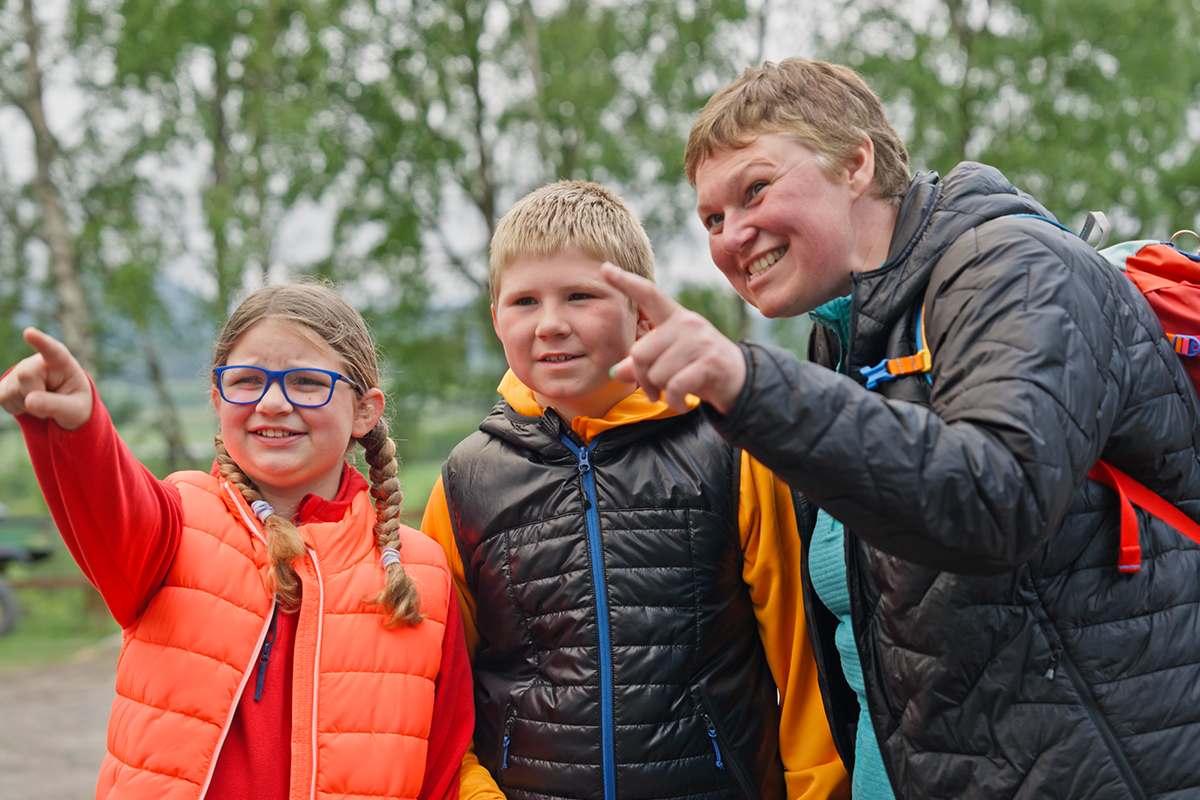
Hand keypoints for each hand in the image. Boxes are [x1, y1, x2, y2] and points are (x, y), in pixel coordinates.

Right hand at [0, 328, 93, 429]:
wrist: (63, 407)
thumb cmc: (73, 403)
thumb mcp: (75, 409)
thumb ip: (56, 405)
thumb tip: (29, 401)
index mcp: (62, 363)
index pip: (52, 350)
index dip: (40, 341)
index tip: (29, 332)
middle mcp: (37, 362)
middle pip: (25, 375)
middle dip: (35, 396)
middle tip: (52, 402)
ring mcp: (19, 371)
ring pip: (13, 390)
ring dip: (28, 406)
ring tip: (43, 402)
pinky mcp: (5, 383)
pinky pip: (3, 400)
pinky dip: (17, 409)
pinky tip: (29, 404)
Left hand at [602, 263, 746, 413]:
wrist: (738, 380)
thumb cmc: (697, 367)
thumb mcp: (668, 361)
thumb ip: (642, 363)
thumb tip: (616, 371)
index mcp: (675, 317)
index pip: (648, 294)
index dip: (625, 282)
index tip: (604, 268)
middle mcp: (687, 323)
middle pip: (640, 353)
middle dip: (642, 379)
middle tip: (653, 391)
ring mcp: (700, 341)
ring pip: (657, 374)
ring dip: (661, 392)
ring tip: (673, 393)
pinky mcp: (709, 362)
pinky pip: (675, 387)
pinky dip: (674, 401)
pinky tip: (680, 403)